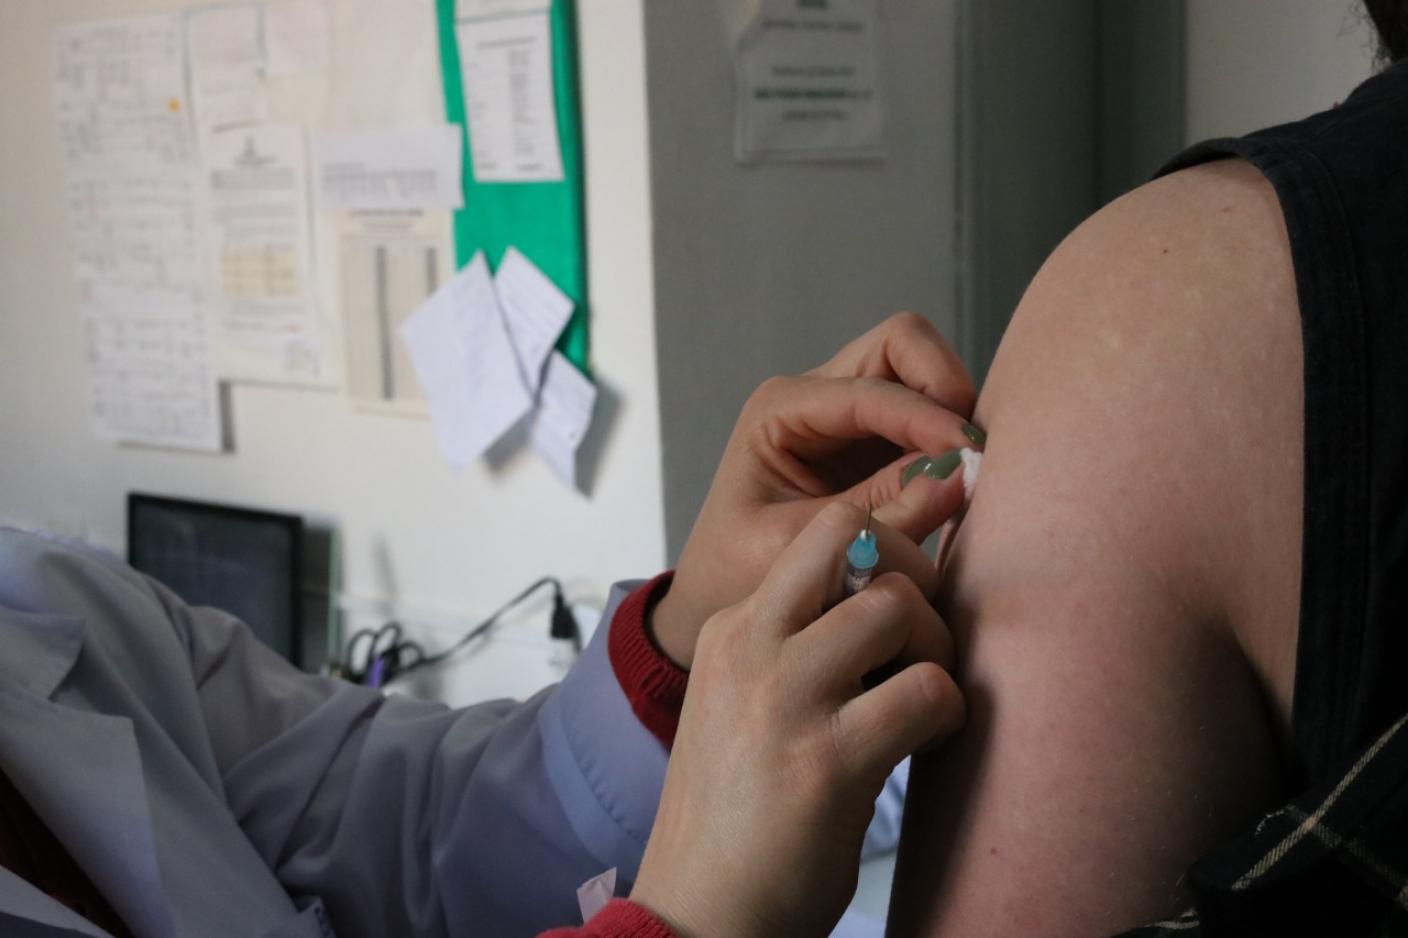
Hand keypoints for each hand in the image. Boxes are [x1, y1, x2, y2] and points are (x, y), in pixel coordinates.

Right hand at [631, 502, 966, 937]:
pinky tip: (925, 745)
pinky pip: (927, 691)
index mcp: (731, 628)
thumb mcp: (744, 702)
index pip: (823, 535)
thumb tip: (894, 594)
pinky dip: (947, 714)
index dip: (886, 554)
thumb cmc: (738, 813)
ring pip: (898, 606)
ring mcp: (785, 698)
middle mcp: (750, 646)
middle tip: (923, 640)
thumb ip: (799, 643)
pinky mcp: (828, 759)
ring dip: (936, 649)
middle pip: (860, 542)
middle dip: (915, 578)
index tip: (909, 599)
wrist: (701, 911)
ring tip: (922, 699)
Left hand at [652, 312, 979, 666]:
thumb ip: (877, 514)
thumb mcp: (796, 547)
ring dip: (953, 411)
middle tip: (970, 449)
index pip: (870, 389)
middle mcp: (816, 398)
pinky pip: (930, 416)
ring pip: (923, 371)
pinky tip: (958, 483)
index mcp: (780, 410)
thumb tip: (959, 477)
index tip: (969, 455)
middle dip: (945, 384)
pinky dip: (951, 438)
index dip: (925, 417)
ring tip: (968, 470)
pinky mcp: (878, 444)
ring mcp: (850, 416)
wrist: (719, 596)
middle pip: (902, 344)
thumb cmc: (735, 571)